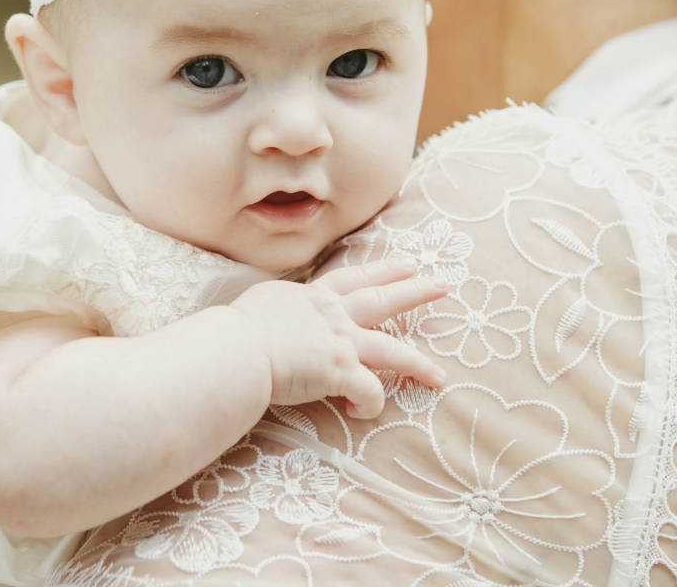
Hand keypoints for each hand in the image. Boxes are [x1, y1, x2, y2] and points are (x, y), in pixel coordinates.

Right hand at [230, 257, 447, 418]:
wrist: (237, 348)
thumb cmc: (234, 332)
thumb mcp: (260, 306)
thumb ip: (276, 310)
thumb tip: (269, 318)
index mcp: (311, 297)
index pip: (352, 279)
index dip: (381, 271)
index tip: (405, 264)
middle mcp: (331, 314)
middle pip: (381, 300)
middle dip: (413, 292)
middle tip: (442, 284)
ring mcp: (340, 341)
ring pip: (391, 350)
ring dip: (418, 363)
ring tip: (438, 374)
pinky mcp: (342, 371)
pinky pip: (369, 392)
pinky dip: (368, 405)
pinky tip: (359, 412)